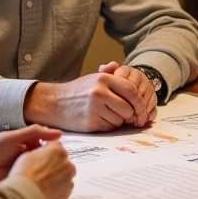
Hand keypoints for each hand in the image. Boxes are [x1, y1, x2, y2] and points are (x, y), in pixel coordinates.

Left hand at [0, 125, 62, 183]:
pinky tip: (44, 184)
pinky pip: (37, 181)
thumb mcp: (14, 137)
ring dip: (48, 173)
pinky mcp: (25, 180)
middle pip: (50, 159)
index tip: (59, 154)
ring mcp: (29, 169)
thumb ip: (34, 132)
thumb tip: (60, 133)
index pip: (51, 145)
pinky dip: (42, 182)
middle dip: (54, 163)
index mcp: (32, 143)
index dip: (57, 149)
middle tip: (54, 167)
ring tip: (48, 176)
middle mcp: (33, 156)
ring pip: (45, 171)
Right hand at [10, 141, 75, 198]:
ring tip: (44, 183)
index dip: (47, 152)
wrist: (25, 195)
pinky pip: (65, 187)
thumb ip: (39, 152)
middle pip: (62, 160)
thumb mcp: (26, 155)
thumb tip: (41, 153)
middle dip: (54, 164)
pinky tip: (47, 191)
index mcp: (57, 150)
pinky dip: (58, 188)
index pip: (56, 146)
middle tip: (41, 172)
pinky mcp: (68, 191)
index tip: (41, 157)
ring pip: (65, 174)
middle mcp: (67, 162)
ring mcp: (69, 178)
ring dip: (58, 176)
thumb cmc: (23, 174)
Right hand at [23, 62, 150, 131]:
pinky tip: (99, 120)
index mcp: (104, 79)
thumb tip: (124, 72)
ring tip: (107, 114)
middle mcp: (99, 92)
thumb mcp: (94, 78)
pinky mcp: (90, 121)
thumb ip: (112, 75)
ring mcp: (94, 107)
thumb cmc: (79, 91)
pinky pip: (110, 127)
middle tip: (130, 117)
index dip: (140, 103)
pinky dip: (109, 126)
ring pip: (120, 119)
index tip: (143, 110)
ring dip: (119, 120)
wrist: (54, 103)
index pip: (132, 90)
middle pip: (128, 108)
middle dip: (132, 115)